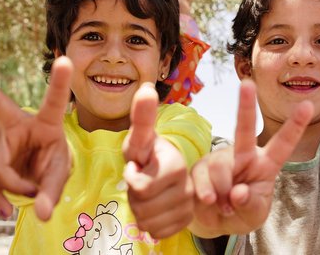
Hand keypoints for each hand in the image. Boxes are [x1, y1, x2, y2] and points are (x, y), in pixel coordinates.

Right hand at [0, 56, 72, 220]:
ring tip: (30, 194)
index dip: (60, 82)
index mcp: (47, 121)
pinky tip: (6, 207)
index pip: (54, 101)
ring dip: (14, 187)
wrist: (35, 173)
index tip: (65, 60)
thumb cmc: (51, 163)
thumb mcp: (59, 175)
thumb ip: (53, 192)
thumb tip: (42, 215)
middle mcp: (17, 122)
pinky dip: (0, 196)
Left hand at [122, 83, 193, 238]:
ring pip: (148, 222)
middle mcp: (188, 187)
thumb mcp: (139, 138)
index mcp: (176, 165)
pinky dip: (149, 224)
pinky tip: (153, 208)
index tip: (137, 166)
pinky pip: (157, 232)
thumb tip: (146, 87)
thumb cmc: (147, 154)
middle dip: (133, 196)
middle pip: (142, 207)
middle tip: (140, 182)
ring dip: (140, 210)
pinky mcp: (186, 222)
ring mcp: (189, 207)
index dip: (131, 178)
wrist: (161, 174)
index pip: (139, 187)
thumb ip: (141, 116)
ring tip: (146, 194)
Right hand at [189, 80, 312, 236]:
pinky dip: (207, 195)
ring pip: (219, 167)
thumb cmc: (241, 214)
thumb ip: (251, 204)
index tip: (308, 106)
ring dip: (222, 192)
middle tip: (247, 84)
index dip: (295, 125)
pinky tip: (209, 203)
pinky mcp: (199, 167)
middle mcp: (242, 155)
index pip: (282, 144)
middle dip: (246, 106)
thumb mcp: (254, 214)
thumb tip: (238, 192)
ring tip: (223, 206)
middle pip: (244, 129)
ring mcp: (219, 160)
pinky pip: (202, 179)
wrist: (213, 221)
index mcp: (264, 164)